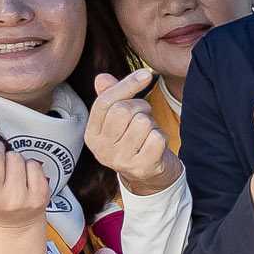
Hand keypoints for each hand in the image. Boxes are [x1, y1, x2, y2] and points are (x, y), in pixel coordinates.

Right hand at [85, 70, 182, 195]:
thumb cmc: (135, 142)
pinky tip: (156, 146)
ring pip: (142, 123)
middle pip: (123, 110)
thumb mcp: (119, 121)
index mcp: (92, 135)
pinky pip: (157, 138)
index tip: (145, 74)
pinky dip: (161, 137)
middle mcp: (102, 150)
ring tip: (149, 133)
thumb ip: (111, 96)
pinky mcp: (142, 168)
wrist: (151, 179)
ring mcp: (121, 161)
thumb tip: (102, 77)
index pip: (104, 102)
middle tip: (145, 116)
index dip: (126, 84)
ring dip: (152, 124)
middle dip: (141, 107)